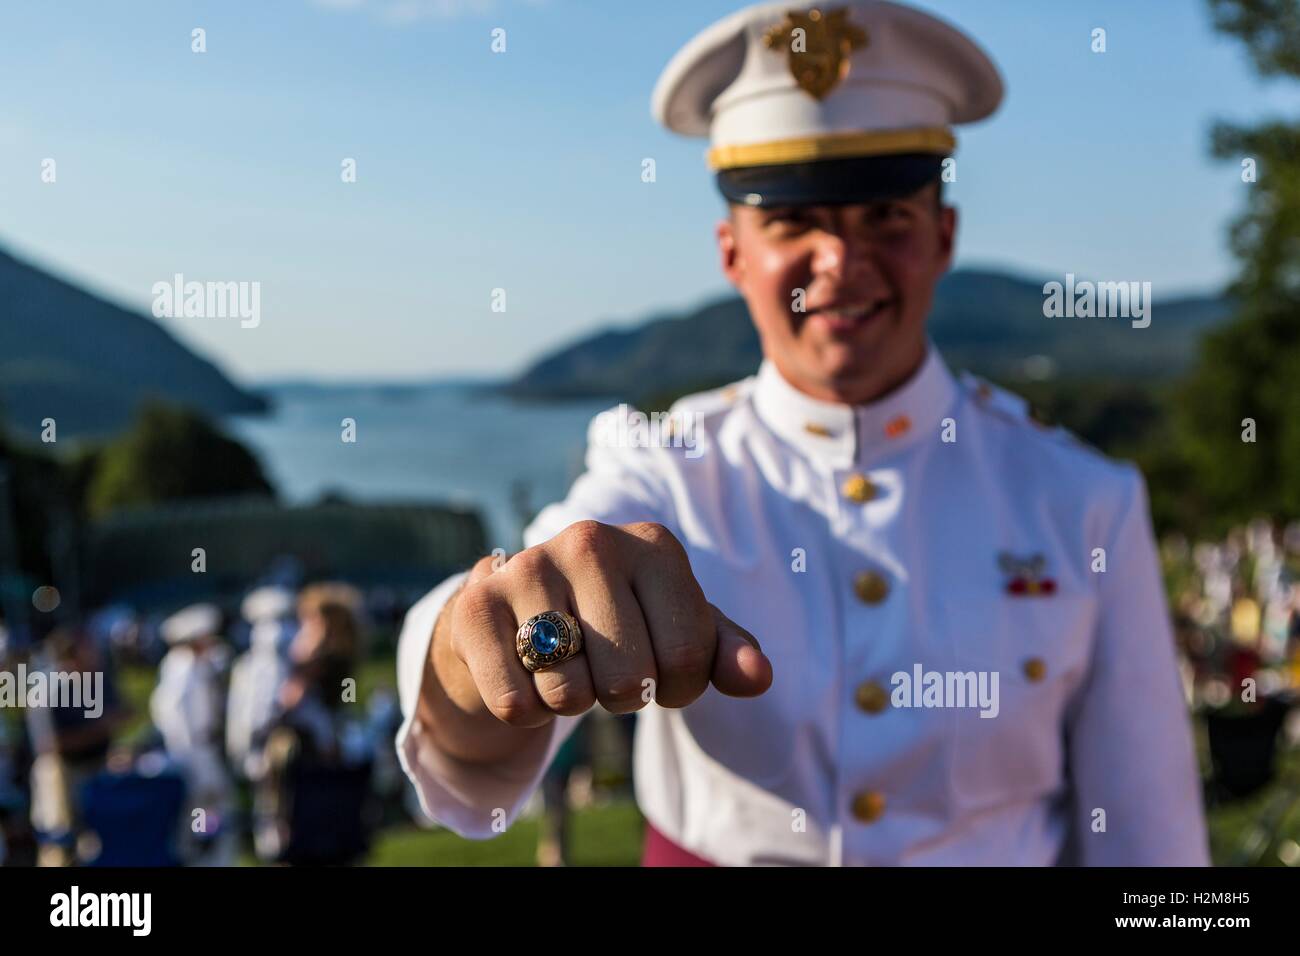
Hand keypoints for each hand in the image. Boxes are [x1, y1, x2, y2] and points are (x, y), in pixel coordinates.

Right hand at [447, 520, 771, 727]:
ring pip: (570, 693)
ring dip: (569, 703)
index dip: (678, 689)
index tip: (659, 671)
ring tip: (564, 665)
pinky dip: (524, 710)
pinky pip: (515, 701)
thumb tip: (758, 677)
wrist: (516, 614)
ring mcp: (530, 567)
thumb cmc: (616, 624)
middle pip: (630, 681)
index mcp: (653, 546)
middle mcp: (591, 542)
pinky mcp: (477, 603)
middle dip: (621, 698)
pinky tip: (523, 672)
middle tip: (605, 669)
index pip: (688, 656)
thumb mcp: (677, 631)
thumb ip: (724, 653)